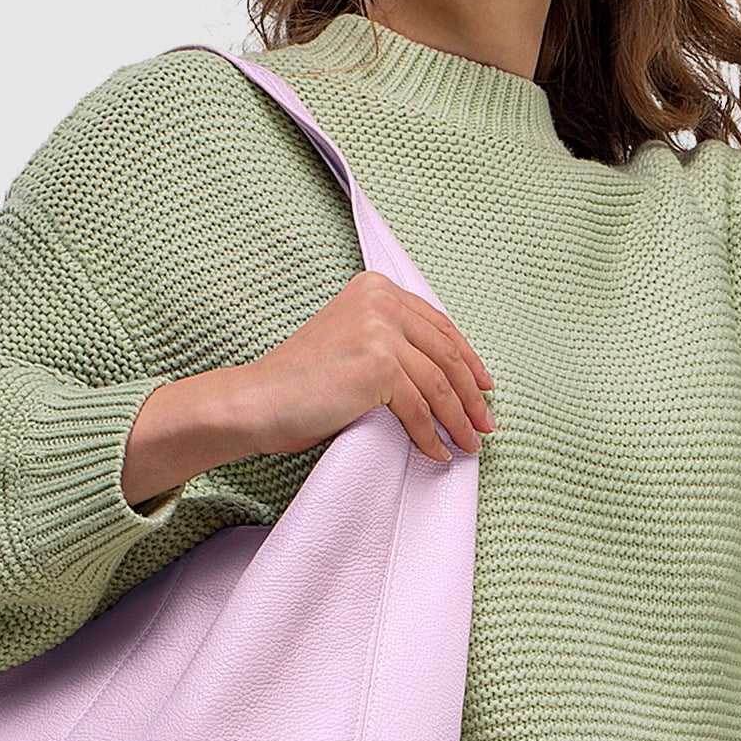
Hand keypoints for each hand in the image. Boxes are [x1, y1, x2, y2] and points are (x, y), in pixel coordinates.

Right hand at [237, 270, 496, 465]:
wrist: (254, 401)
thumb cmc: (298, 383)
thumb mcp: (351, 343)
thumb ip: (392, 343)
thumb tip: (446, 378)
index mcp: (375, 288)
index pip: (438, 325)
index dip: (467, 359)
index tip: (484, 386)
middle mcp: (380, 300)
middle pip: (446, 353)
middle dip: (472, 394)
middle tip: (485, 423)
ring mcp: (379, 329)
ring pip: (439, 383)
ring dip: (459, 420)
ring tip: (469, 444)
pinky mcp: (378, 365)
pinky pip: (419, 409)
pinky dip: (431, 436)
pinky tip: (437, 452)